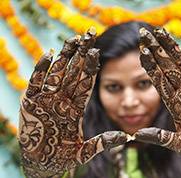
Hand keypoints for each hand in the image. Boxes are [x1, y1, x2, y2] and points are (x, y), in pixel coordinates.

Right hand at [18, 29, 128, 177]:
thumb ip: (104, 141)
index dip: (91, 67)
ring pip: (57, 74)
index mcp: (75, 108)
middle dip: (80, 54)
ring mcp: (46, 100)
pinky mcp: (31, 104)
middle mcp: (62, 100)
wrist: (42, 166)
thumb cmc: (63, 158)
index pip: (85, 83)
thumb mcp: (86, 150)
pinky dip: (41, 70)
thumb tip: (127, 137)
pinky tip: (48, 56)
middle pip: (72, 73)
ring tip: (73, 39)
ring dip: (64, 56)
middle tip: (89, 35)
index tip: (98, 51)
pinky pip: (36, 84)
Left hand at [135, 28, 180, 158]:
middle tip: (144, 33)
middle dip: (156, 50)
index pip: (158, 79)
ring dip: (172, 47)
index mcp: (174, 102)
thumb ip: (159, 137)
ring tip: (160, 32)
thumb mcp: (178, 143)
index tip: (140, 51)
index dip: (149, 65)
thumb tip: (136, 135)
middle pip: (167, 66)